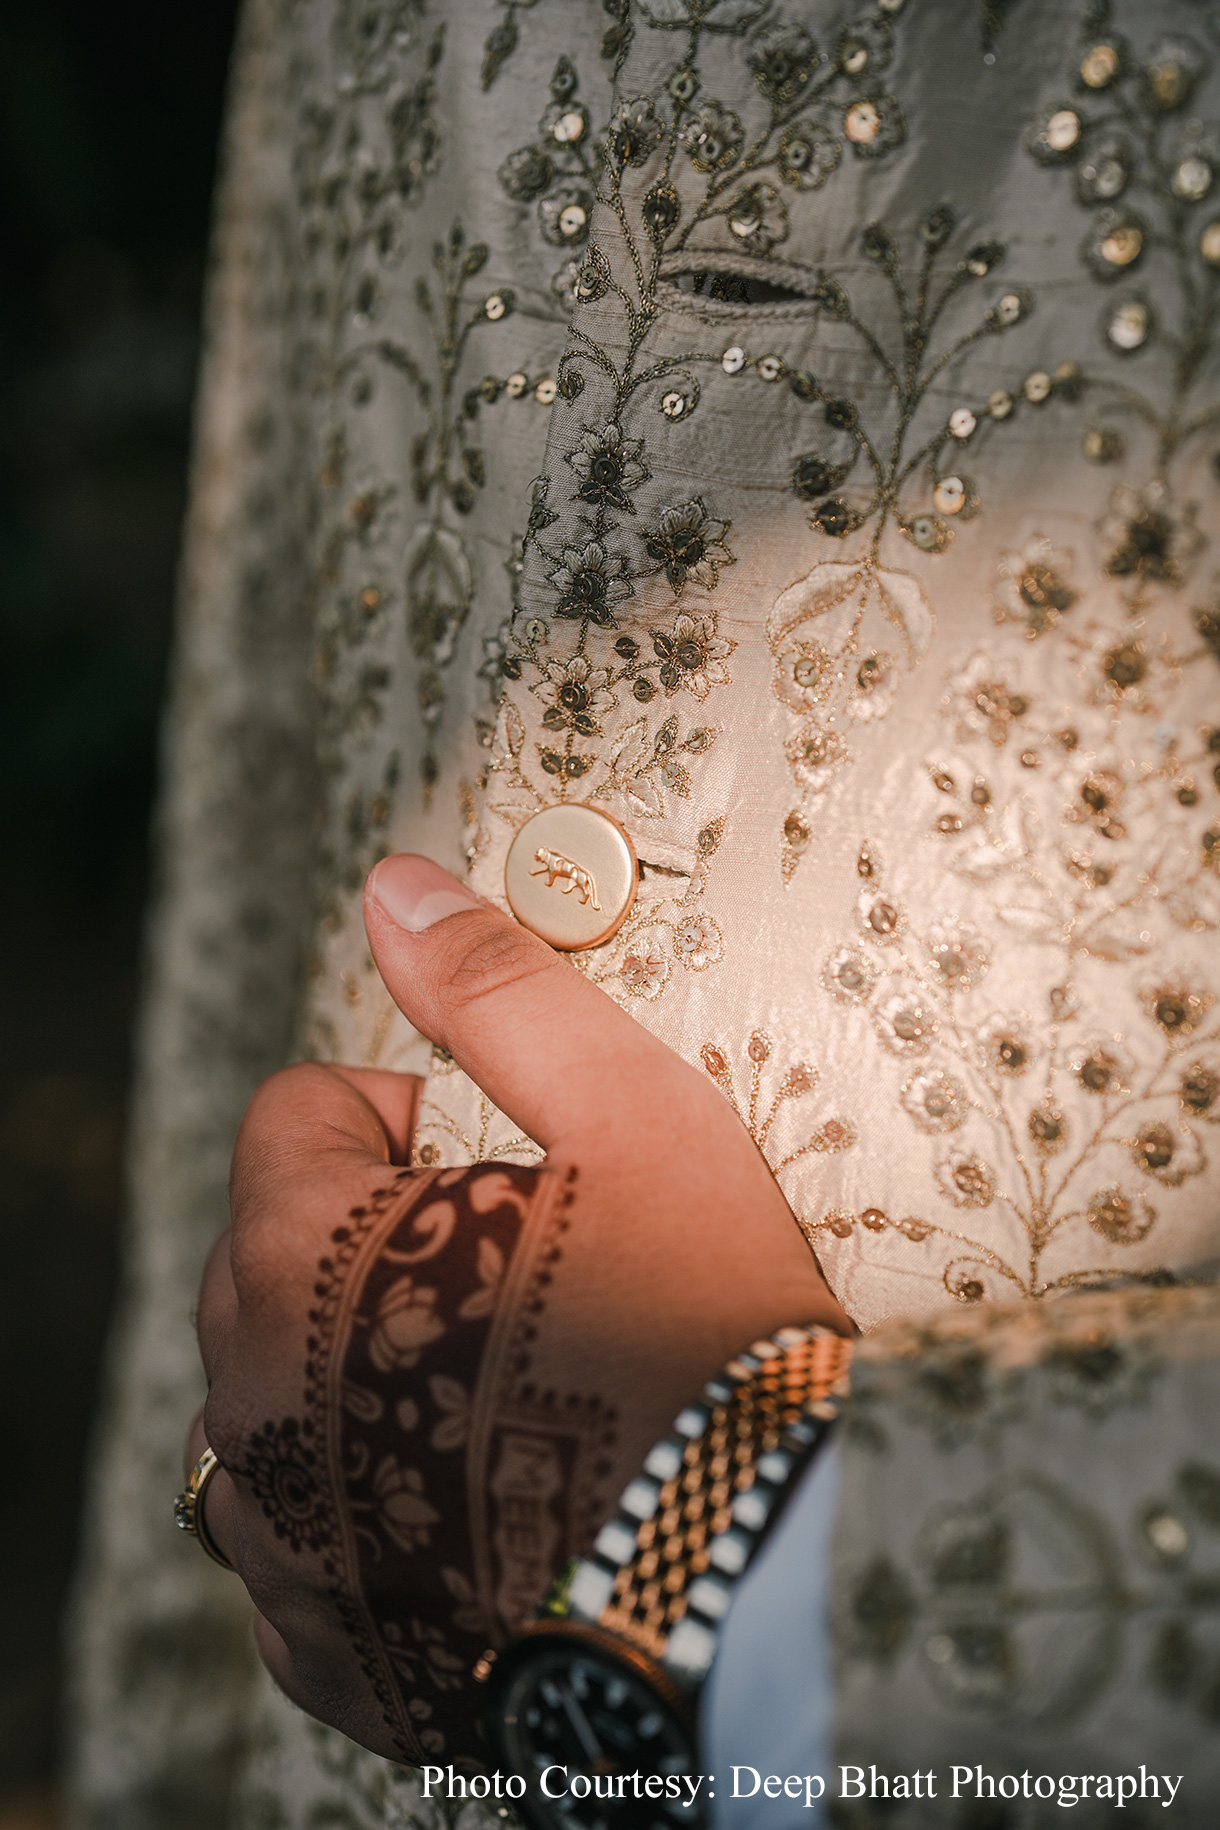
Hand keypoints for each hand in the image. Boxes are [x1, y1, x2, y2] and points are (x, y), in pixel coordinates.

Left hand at [190, 855, 849, 1763]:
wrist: (763, 1594)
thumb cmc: (708, 1343)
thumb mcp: (631, 1121)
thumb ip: (497, 992)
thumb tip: (398, 888)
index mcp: (305, 1256)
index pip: (292, 1114)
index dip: (399, 1116)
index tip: (490, 1162)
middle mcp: (252, 1400)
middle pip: (264, 1252)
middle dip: (365, 1237)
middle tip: (508, 1270)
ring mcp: (282, 1534)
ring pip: (270, 1396)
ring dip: (347, 1369)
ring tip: (493, 1386)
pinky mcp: (326, 1641)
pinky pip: (303, 1537)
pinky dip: (364, 1503)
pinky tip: (477, 1497)